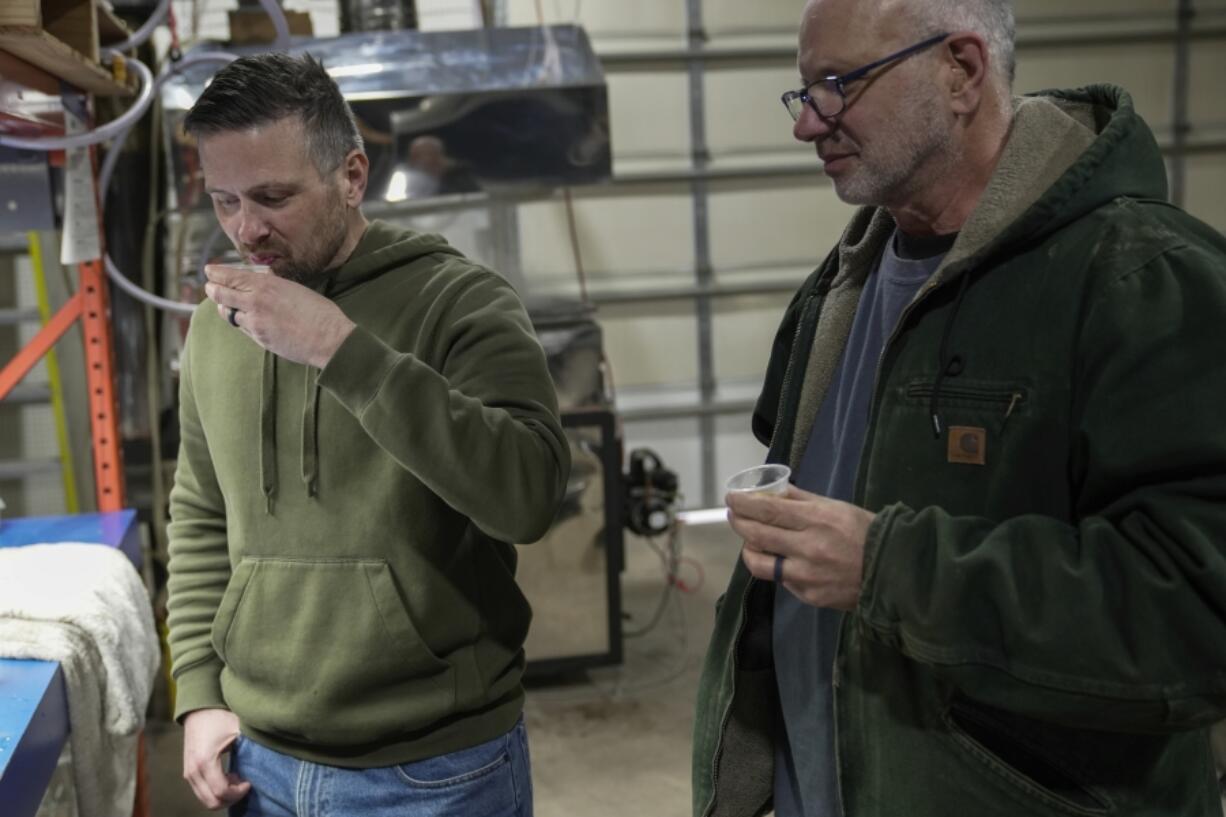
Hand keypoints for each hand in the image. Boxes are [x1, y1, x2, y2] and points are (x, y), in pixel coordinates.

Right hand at [182, 708, 250, 809]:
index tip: (249, 782)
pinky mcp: (188, 772)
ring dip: (223, 795)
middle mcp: (193, 771)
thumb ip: (251, 747)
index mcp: (205, 762)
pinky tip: (228, 776)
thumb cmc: (220, 717)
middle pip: (211, 802)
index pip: (221, 792)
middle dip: (231, 798)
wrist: (199, 709)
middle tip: (243, 783)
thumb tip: (267, 760)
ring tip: (236, 778)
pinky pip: (202, 792)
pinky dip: (215, 791)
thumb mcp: (239, 730)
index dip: (238, 792)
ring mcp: (188, 773)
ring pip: (205, 799)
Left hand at [204, 264, 355, 368]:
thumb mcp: (294, 289)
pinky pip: (242, 328)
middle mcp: (256, 301)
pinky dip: (240, 321)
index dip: (216, 273)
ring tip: (223, 304)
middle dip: (212, 289)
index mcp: (266, 284)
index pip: (231, 276)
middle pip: (220, 293)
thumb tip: (259, 281)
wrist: (329, 338)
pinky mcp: (259, 338)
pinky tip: (244, 319)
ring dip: (224, 307)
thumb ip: (274, 285)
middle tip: (209, 286)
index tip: (209, 270)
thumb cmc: (319, 312)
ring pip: (227, 313)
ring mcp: (255, 322)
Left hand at [727, 485, 874, 609]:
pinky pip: (781, 580)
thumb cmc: (866, 533)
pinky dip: (776, 568)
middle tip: (733, 514)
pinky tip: (781, 560)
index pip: (767, 510)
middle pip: (757, 535)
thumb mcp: (837, 507)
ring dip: (749, 549)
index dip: (743, 503)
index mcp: (816, 520)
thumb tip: (774, 491)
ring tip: (751, 540)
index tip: (731, 498)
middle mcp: (807, 548)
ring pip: (760, 563)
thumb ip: (802, 500)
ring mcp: (807, 576)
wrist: (894, 573)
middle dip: (738, 522)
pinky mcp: (809, 596)